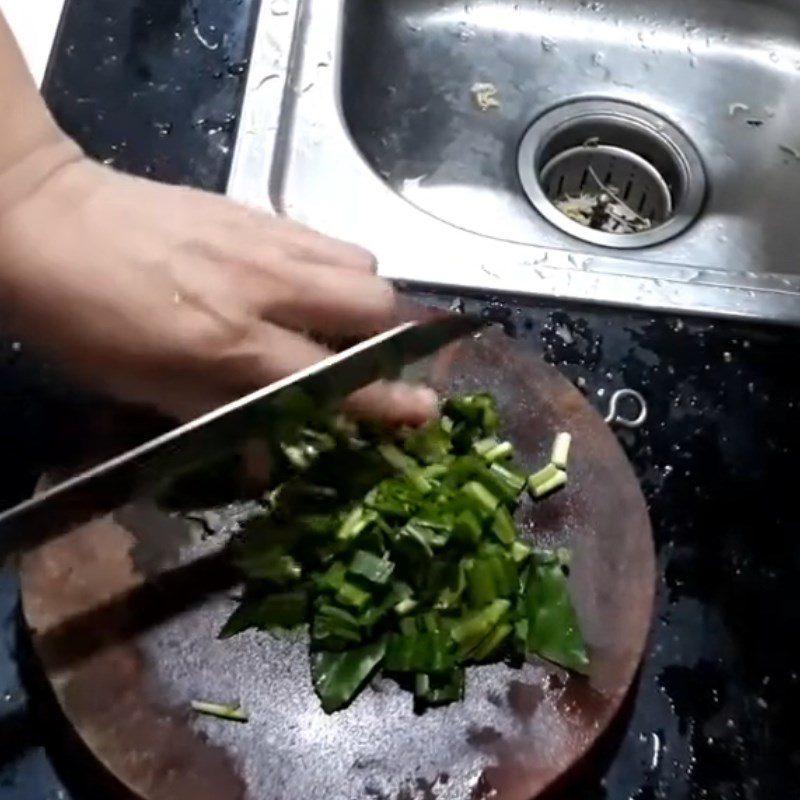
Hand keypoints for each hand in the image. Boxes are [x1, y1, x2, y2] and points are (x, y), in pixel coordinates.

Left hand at [0, 153, 437, 423]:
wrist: (46, 218)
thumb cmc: (85, 321)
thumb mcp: (144, 389)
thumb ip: (219, 417)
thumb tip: (271, 455)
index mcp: (232, 342)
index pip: (332, 377)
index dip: (384, 401)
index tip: (426, 410)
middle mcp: (265, 287)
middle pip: (374, 303)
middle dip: (385, 337)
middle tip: (360, 355)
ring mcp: (267, 241)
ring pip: (363, 262)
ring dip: (363, 297)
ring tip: (332, 315)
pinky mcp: (257, 209)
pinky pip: (328, 237)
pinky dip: (334, 266)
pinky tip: (302, 281)